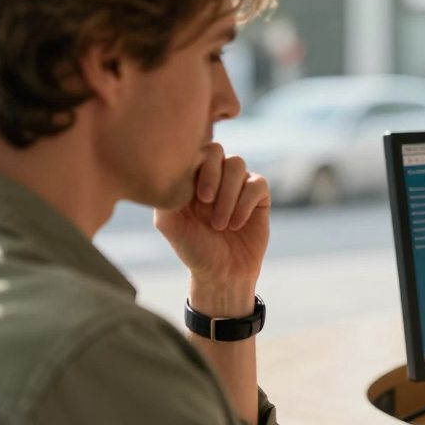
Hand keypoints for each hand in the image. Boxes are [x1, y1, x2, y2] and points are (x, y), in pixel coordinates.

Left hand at [155, 144, 269, 310]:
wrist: (222, 273)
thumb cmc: (193, 249)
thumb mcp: (169, 223)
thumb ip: (165, 194)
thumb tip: (170, 168)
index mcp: (191, 178)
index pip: (193, 151)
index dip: (196, 167)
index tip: (195, 197)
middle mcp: (215, 176)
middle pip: (216, 151)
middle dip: (212, 175)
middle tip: (205, 202)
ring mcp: (238, 185)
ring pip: (237, 164)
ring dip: (228, 195)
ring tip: (220, 224)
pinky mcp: (259, 197)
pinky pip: (257, 183)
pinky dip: (245, 204)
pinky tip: (236, 225)